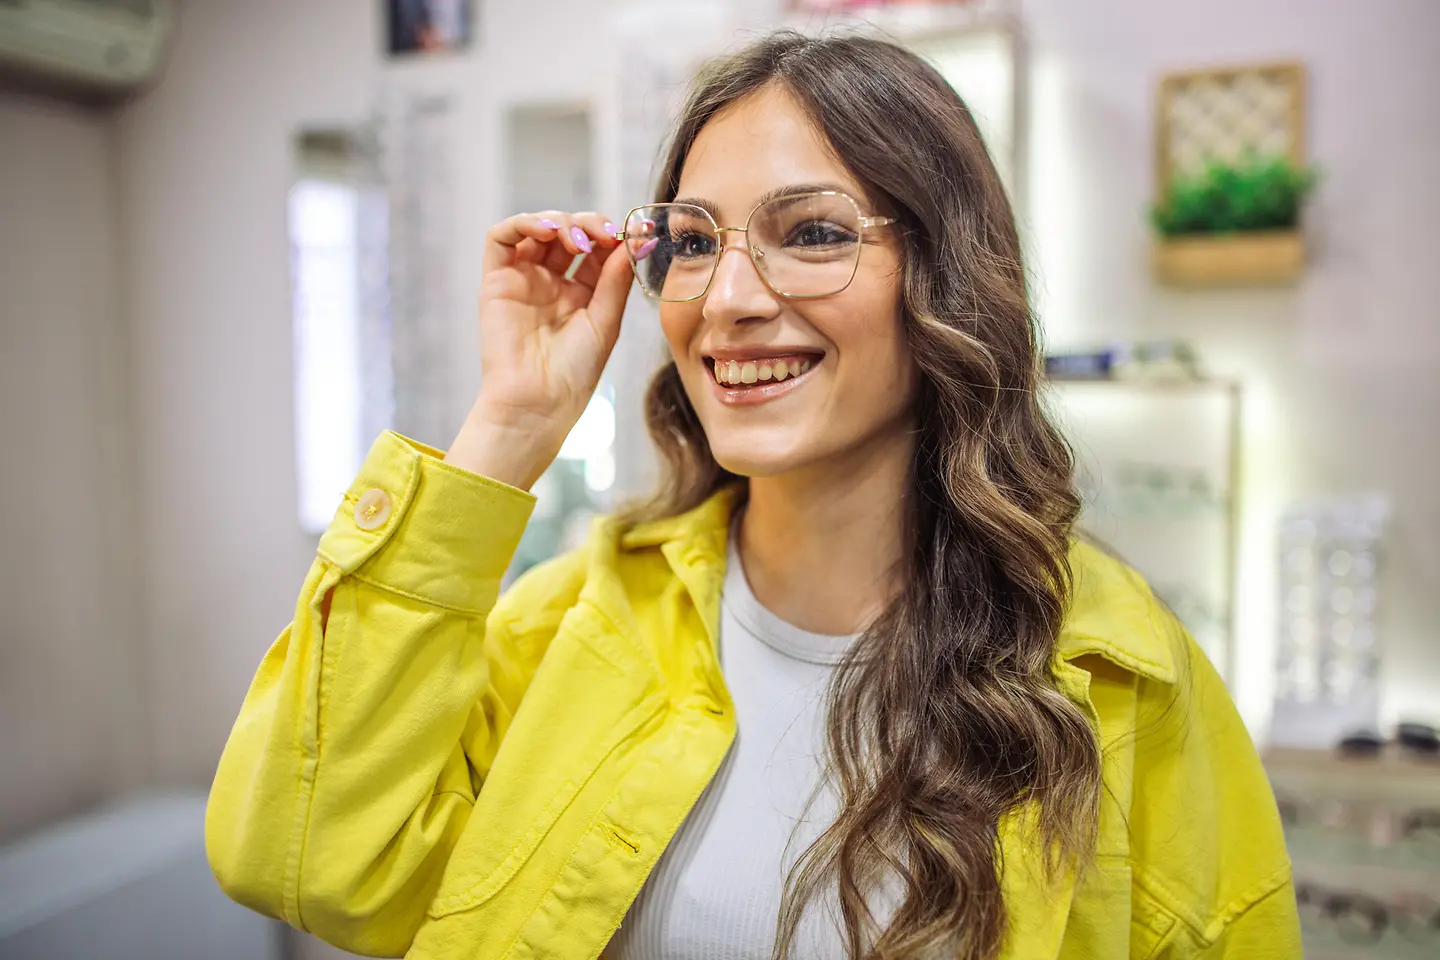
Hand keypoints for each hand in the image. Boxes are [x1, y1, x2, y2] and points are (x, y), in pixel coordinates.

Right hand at [447, 211, 632, 488]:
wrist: (538, 403)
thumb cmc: (574, 374)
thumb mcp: (606, 322)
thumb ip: (616, 280)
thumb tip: (633, 241)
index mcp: (581, 294)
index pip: (597, 249)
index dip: (614, 235)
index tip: (636, 232)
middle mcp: (551, 283)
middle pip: (568, 233)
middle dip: (590, 225)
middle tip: (606, 235)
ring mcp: (523, 280)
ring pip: (537, 229)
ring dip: (560, 221)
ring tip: (578, 240)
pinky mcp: (496, 281)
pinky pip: (500, 238)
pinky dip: (523, 223)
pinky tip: (547, 231)